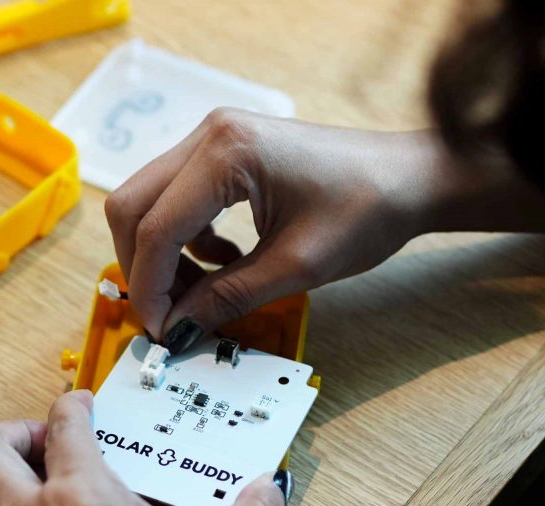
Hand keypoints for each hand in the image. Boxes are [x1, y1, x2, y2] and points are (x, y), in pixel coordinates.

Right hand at [105, 108, 446, 349]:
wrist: (411, 178)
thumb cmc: (368, 211)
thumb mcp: (295, 267)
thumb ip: (226, 297)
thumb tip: (176, 329)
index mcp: (227, 153)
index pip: (157, 227)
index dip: (150, 287)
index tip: (161, 331)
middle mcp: (210, 134)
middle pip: (133, 206)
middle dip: (143, 268)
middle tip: (168, 315)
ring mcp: (214, 138)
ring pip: (148, 202)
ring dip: (162, 255)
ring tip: (200, 293)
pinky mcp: (222, 151)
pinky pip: (177, 198)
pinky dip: (185, 239)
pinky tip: (224, 261)